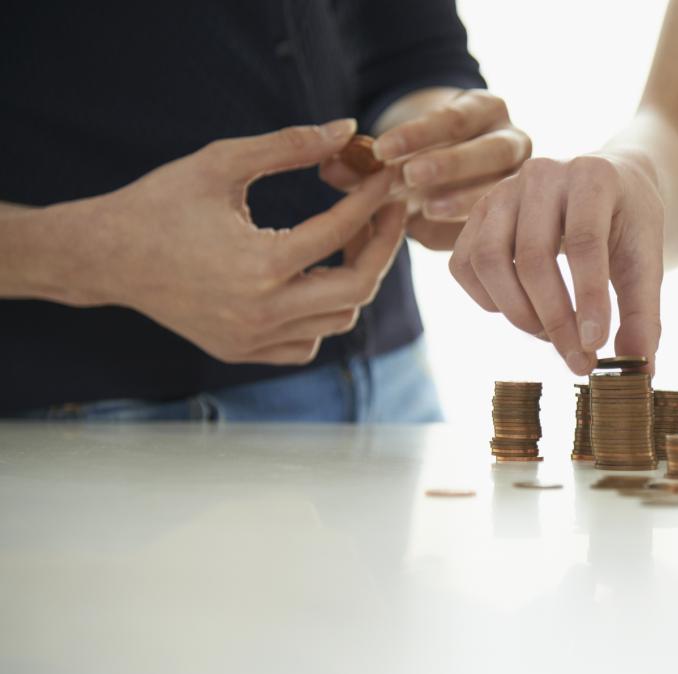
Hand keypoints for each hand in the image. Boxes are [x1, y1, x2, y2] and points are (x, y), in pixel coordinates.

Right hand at [67, 119, 404, 363]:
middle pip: (359, 288)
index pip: (343, 231)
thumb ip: (289, 145)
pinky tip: (311, 279)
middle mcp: (263, 310)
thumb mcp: (221, 162)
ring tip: (347, 240)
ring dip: (354, 280)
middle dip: (381, 246)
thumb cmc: (161, 202)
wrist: (105, 256)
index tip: (386, 180)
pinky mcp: (242, 352)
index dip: (373, 200)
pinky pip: (308, 343)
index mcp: (261, 263)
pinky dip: (321, 315)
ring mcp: (253, 339)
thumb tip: (346, 130)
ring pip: (339, 319)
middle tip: (384, 214)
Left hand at [319, 89, 530, 250]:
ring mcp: (522, 182)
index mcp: (484, 109)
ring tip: (427, 209)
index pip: (455, 118)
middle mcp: (513, 142)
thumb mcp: (394, 151)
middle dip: (451, 163)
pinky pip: (502, 226)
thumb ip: (364, 159)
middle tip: (411, 176)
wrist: (458, 178)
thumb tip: (332, 169)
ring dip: (465, 200)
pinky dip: (471, 232)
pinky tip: (440, 239)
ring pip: (504, 190)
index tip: (382, 150)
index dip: (418, 134)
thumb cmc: (421, 156)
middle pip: (491, 151)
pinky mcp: (521, 218)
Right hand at [448, 152, 664, 375]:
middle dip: (555, 320)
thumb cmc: (627, 223)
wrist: (606, 186)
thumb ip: (643, 313)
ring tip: (551, 335)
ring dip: (517, 313)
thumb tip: (641, 370)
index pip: (584, 242)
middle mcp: (542, 175)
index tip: (595, 345)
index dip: (588, 299)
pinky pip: (463, 264)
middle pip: (534, 258)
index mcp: (593, 176)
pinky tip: (522, 311)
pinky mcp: (477, 213)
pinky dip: (488, 300)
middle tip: (578, 361)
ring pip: (489, 260)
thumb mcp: (647, 260)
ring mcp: (503, 191)